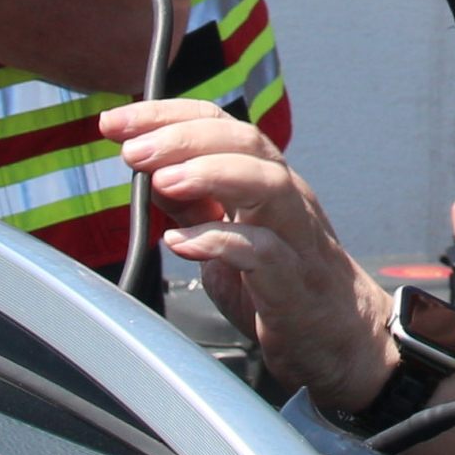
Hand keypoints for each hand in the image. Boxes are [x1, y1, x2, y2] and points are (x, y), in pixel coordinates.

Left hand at [106, 98, 396, 410]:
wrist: (340, 338)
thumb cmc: (281, 284)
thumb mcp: (226, 238)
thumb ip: (195, 207)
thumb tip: (152, 175)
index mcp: (265, 179)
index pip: (219, 125)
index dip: (166, 117)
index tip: (115, 123)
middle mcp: (286, 197)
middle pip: (245, 142)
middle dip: (183, 138)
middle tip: (132, 152)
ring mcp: (295, 237)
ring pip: (267, 184)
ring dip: (211, 174)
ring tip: (163, 182)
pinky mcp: (294, 282)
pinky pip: (264, 252)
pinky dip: (220, 242)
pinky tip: (181, 244)